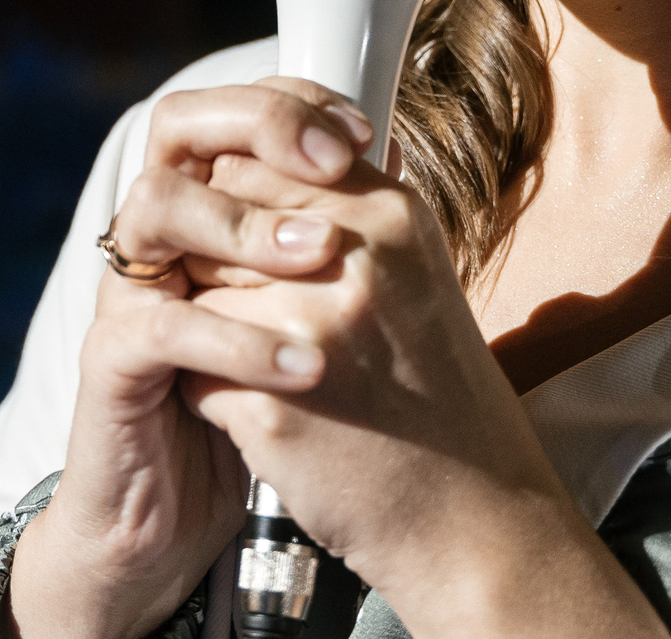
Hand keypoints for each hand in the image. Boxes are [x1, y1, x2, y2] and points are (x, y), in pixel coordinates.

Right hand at [5, 80, 374, 638]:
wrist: (180, 522)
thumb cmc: (260, 412)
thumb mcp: (307, 316)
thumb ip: (328, 244)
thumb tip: (393, 164)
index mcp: (206, 210)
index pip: (234, 112)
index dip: (295, 105)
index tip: (362, 132)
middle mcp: (159, 235)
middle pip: (179, 127)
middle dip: (259, 127)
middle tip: (334, 166)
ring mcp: (129, 293)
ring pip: (158, 206)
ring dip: (243, 221)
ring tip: (321, 257)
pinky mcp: (112, 363)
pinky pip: (164, 326)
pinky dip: (238, 341)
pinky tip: (306, 366)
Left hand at [177, 152, 666, 637]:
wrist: (475, 515)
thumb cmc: (437, 394)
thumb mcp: (410, 273)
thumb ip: (343, 213)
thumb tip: (253, 162)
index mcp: (388, 213)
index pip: (258, 156)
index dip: (240, 204)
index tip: (250, 243)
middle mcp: (350, 259)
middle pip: (217, 220)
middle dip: (219, 267)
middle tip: (259, 314)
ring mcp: (307, 331)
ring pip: (196, 295)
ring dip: (213, 332)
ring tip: (266, 365)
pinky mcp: (270, 403)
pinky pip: (195, 369)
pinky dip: (213, 393)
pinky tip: (264, 412)